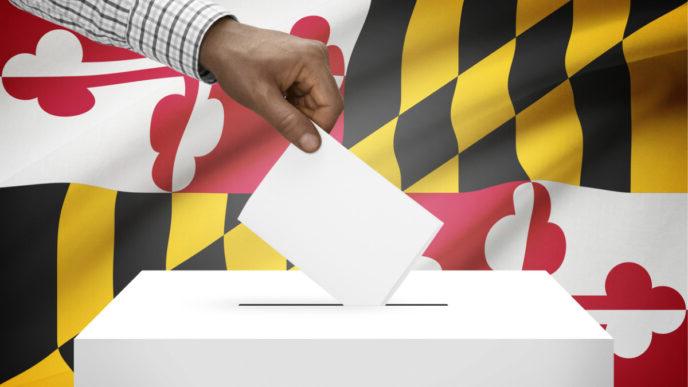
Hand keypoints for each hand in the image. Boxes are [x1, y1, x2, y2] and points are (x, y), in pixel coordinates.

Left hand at [199, 17, 342, 152]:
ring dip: (297, 111)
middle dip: (305, 118)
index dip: (320, 128)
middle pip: (325, 104)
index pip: (332, 106)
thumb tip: (311, 143)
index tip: (303, 140)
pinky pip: (307, 94)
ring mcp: (311, 61)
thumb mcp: (261, 97)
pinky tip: (275, 97)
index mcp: (312, 60)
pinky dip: (293, 104)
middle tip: (279, 117)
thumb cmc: (236, 60)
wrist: (220, 44)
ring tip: (273, 102)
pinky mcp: (303, 66)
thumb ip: (289, 123)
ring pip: (315, 102)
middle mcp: (317, 57)